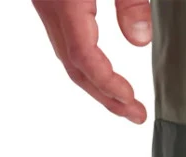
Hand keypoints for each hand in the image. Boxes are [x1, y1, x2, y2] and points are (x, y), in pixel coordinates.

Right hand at [33, 1, 151, 122]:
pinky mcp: (47, 2)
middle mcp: (49, 7)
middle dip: (106, 96)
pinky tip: (102, 73)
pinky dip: (85, 65)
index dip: (107, 84)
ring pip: (66, 57)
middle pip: (74, 66)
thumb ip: (129, 1)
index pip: (83, 56)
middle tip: (135, 115)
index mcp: (66, 2)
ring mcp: (44, 6)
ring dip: (95, 84)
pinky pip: (64, 42)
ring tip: (123, 102)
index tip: (130, 100)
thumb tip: (141, 40)